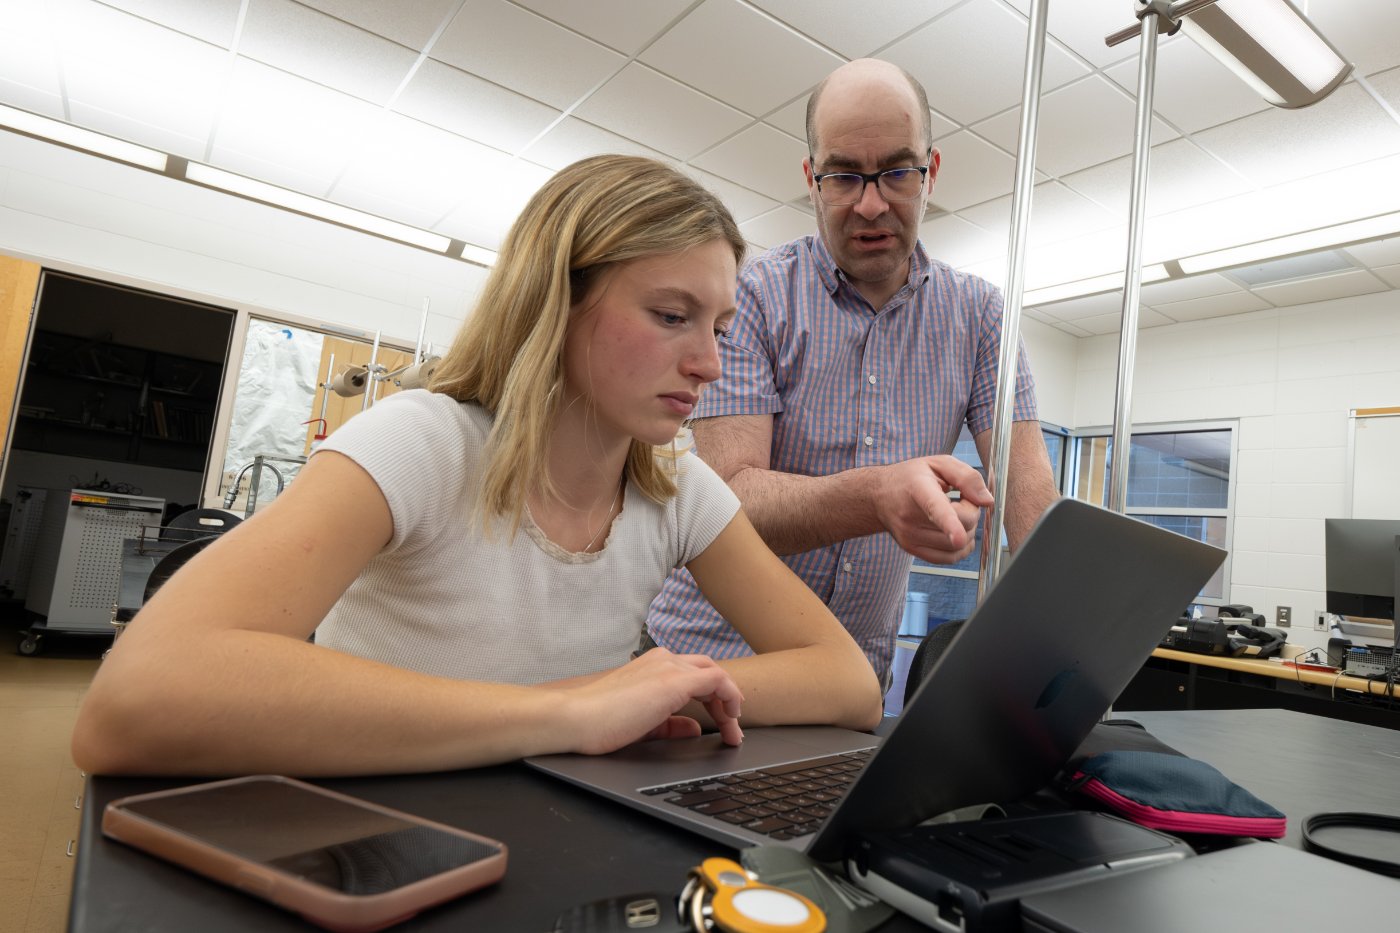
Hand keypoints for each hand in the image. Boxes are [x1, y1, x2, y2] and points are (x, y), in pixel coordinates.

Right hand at [561, 649, 743, 754]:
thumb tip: (692, 728)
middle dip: (725, 699)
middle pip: (709, 671)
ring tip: (733, 730)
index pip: (694, 673)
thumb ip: (670, 724)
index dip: (713, 697)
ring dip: (729, 703)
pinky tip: (730, 720)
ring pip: (716, 675)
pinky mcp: (673, 681)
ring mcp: (669, 667)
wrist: (577, 719)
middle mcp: (664, 659)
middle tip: (732, 726)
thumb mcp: (643, 723)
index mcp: (653, 665)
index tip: (721, 721)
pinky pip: (717, 680)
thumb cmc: (600, 722)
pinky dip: (730, 698)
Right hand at [873, 456, 992, 563]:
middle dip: (971, 512)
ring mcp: (909, 536)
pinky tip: (955, 532)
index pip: (935, 508)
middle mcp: (910, 516)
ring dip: (966, 530)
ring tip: (954, 513)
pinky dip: (961, 547)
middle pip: (960, 526)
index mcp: (918, 488)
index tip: (958, 537)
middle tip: (961, 500)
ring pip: (958, 545)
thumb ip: (966, 477)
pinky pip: (949, 558)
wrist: (878, 496)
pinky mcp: (912, 549)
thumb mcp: (938, 463)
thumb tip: (987, 501)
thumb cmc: (910, 477)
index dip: (949, 524)